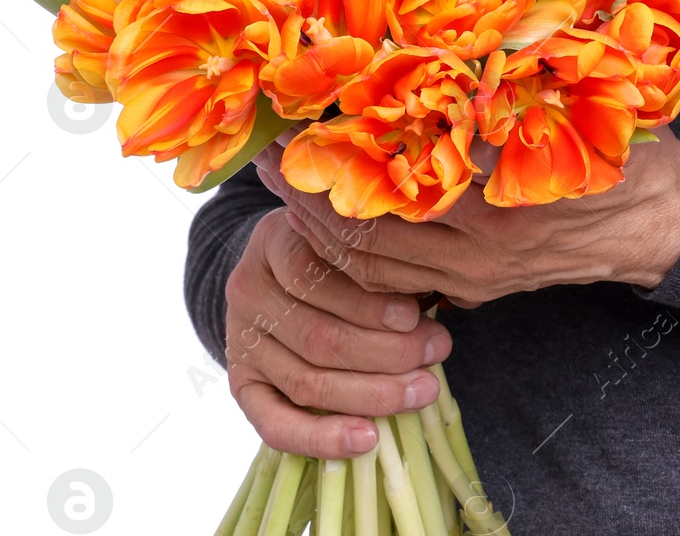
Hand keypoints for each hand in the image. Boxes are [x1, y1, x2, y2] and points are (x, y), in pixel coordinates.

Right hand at [223, 207, 452, 456]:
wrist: (284, 274)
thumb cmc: (338, 253)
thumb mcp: (352, 240)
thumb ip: (378, 263)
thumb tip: (429, 299)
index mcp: (274, 243)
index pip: (313, 276)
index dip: (366, 302)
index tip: (415, 315)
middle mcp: (248, 292)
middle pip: (318, 336)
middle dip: (387, 351)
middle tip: (439, 350)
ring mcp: (240, 342)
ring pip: (307, 381)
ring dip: (373, 393)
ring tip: (424, 390)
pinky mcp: (241, 385)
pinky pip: (275, 424)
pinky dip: (322, 437)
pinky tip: (368, 439)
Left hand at [253, 125, 679, 305]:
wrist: (665, 226)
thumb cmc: (624, 155)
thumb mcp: (574, 110)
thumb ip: (509, 90)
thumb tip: (437, 51)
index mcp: (495, 205)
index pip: (390, 187)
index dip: (334, 159)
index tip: (292, 126)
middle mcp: (476, 252)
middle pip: (364, 237)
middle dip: (306, 202)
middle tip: (261, 162)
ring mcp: (474, 278)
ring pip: (373, 268)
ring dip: (322, 233)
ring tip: (282, 192)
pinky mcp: (478, 291)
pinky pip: (399, 283)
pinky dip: (359, 257)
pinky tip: (336, 224)